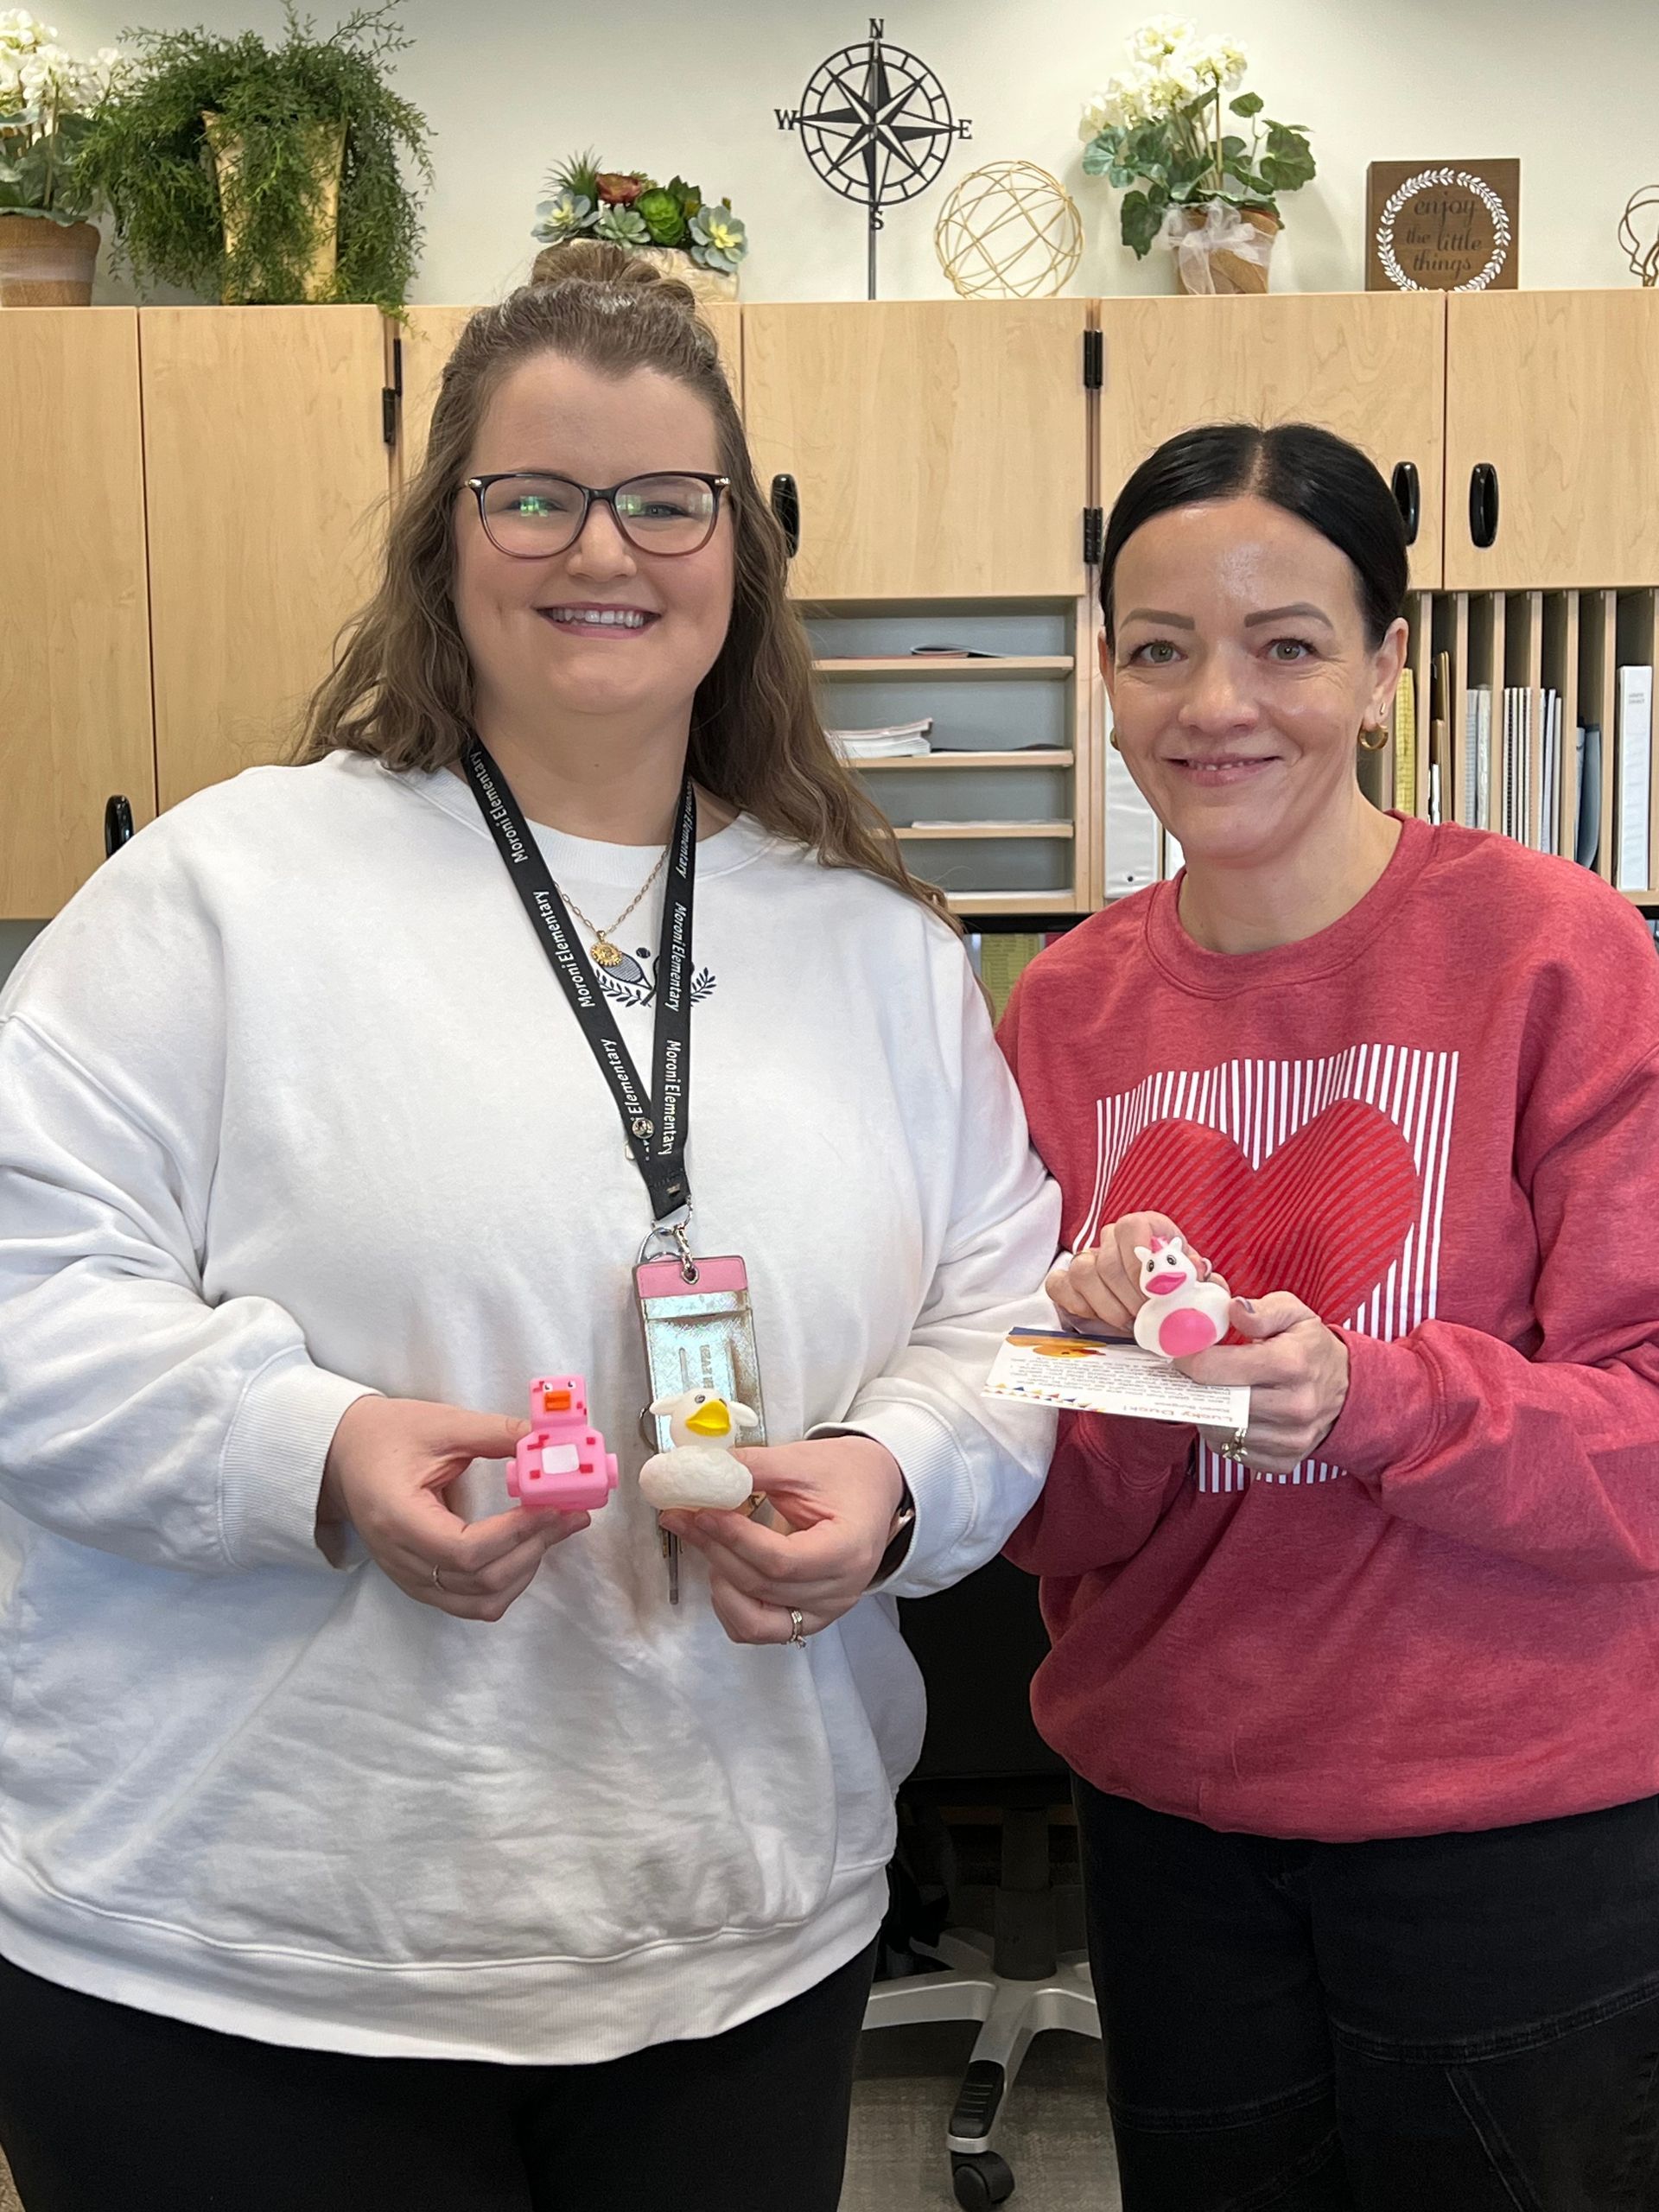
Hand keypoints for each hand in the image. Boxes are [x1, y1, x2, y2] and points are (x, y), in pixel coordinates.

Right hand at [320, 1396, 588, 1620]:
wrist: (343, 1455)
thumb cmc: (387, 1435)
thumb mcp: (441, 1424)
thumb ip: (496, 1435)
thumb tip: (552, 1443)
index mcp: (397, 1517)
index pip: (464, 1549)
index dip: (516, 1532)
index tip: (553, 1505)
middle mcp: (400, 1558)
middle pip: (479, 1580)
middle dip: (533, 1548)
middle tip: (571, 1514)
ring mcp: (408, 1577)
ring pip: (479, 1602)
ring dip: (524, 1570)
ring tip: (553, 1530)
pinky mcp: (419, 1582)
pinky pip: (469, 1603)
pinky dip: (505, 1584)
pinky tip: (526, 1550)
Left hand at [658, 1436, 904, 1647]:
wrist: (875, 1489)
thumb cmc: (846, 1474)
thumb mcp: (802, 1462)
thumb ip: (752, 1468)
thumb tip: (698, 1472)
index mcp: (849, 1550)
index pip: (782, 1561)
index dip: (735, 1539)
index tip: (701, 1512)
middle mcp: (840, 1591)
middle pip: (763, 1587)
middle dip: (716, 1551)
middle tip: (684, 1517)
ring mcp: (824, 1612)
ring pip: (755, 1620)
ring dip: (721, 1584)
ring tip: (711, 1544)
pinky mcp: (806, 1618)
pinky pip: (758, 1629)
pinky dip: (731, 1606)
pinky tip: (723, 1570)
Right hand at [1046, 1211, 1212, 1336]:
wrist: (1153, 1301)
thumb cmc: (1175, 1286)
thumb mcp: (1194, 1278)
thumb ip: (1199, 1275)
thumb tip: (1197, 1271)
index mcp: (1144, 1226)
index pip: (1131, 1227)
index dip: (1141, 1262)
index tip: (1157, 1293)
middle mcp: (1111, 1236)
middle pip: (1107, 1260)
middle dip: (1129, 1297)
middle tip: (1147, 1317)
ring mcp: (1085, 1256)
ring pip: (1082, 1272)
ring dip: (1108, 1306)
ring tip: (1129, 1322)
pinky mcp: (1066, 1279)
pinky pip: (1060, 1286)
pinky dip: (1081, 1306)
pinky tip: (1102, 1318)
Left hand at [1180, 1295, 1350, 1475]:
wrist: (1348, 1390)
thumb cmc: (1312, 1348)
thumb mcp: (1294, 1314)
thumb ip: (1262, 1310)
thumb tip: (1232, 1309)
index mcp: (1291, 1363)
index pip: (1219, 1368)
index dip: (1190, 1359)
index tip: (1181, 1352)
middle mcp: (1294, 1406)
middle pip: (1216, 1403)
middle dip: (1193, 1388)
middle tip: (1186, 1374)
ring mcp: (1290, 1439)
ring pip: (1220, 1431)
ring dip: (1206, 1413)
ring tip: (1211, 1392)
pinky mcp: (1284, 1461)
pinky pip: (1233, 1452)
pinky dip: (1222, 1434)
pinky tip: (1230, 1415)